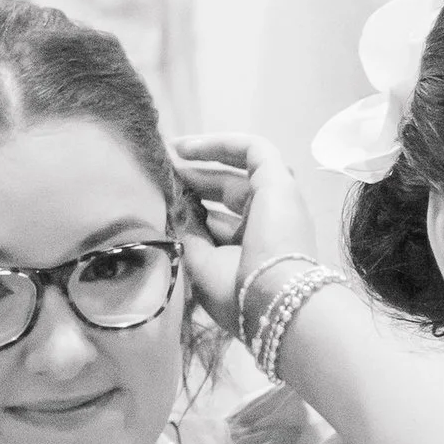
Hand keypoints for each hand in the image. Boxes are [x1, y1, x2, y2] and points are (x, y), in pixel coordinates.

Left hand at [172, 134, 322, 343]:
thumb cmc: (238, 292)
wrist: (275, 299)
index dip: (192, 205)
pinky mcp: (280, 182)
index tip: (163, 196)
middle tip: (163, 170)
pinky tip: (188, 146)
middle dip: (194, 180)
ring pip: (241, 168)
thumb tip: (177, 208)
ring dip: (206, 157)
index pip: (219, 220)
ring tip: (172, 152)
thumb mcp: (202, 265)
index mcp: (252, 250)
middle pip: (228, 192)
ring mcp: (277, 202)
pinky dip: (222, 144)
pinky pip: (254, 150)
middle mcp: (268, 224)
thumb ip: (189, 234)